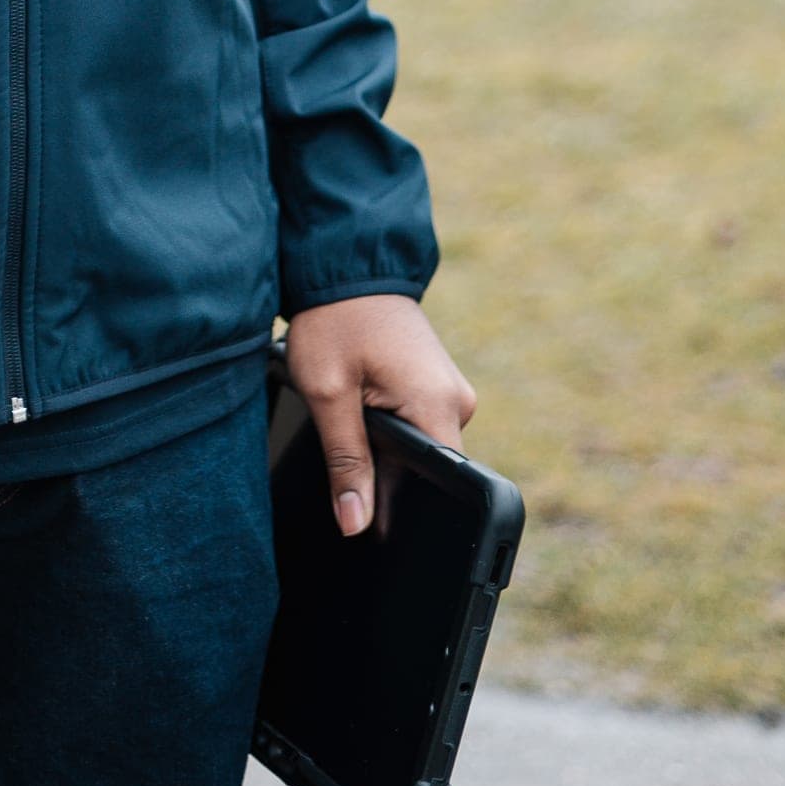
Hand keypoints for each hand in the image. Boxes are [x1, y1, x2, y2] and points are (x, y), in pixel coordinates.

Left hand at [286, 295, 475, 539]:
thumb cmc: (334, 318)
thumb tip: (355, 523)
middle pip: (428, 469)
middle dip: (386, 473)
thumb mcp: (328, 393)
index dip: (402, 511)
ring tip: (351, 415)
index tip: (370, 524)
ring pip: (419, 447)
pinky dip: (390, 426)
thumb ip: (345, 461)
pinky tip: (361, 409)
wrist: (344, 262)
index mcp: (437, 405)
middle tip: (345, 449)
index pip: (440, 484)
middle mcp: (456, 400)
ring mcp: (449, 390)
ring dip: (385, 446)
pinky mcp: (436, 383)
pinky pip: (418, 423)